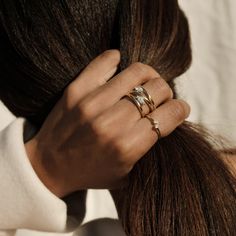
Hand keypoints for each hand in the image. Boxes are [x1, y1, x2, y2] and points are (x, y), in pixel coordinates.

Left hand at [25, 50, 189, 196]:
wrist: (49, 167)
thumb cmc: (91, 172)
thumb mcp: (126, 173)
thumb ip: (150, 148)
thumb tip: (168, 117)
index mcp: (128, 147)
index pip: (169, 114)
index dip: (180, 109)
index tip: (178, 109)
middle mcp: (112, 123)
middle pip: (157, 89)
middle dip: (166, 93)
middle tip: (159, 99)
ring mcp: (92, 103)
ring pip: (138, 71)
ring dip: (149, 76)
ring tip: (144, 85)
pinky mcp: (76, 89)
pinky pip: (106, 61)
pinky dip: (119, 62)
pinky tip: (121, 74)